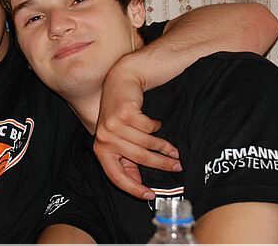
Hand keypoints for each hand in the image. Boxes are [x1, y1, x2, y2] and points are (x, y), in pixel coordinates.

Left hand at [93, 60, 181, 199]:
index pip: (116, 176)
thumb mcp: (119, 139)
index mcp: (101, 149)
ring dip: (163, 147)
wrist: (120, 81)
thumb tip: (137, 183)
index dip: (133, 189)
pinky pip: (148, 128)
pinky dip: (155, 127)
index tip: (149, 196)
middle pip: (138, 159)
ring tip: (173, 149)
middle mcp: (103, 139)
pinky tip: (155, 123)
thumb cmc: (121, 112)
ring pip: (146, 144)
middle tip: (177, 167)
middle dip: (161, 165)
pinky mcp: (124, 113)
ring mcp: (112, 125)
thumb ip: (126, 159)